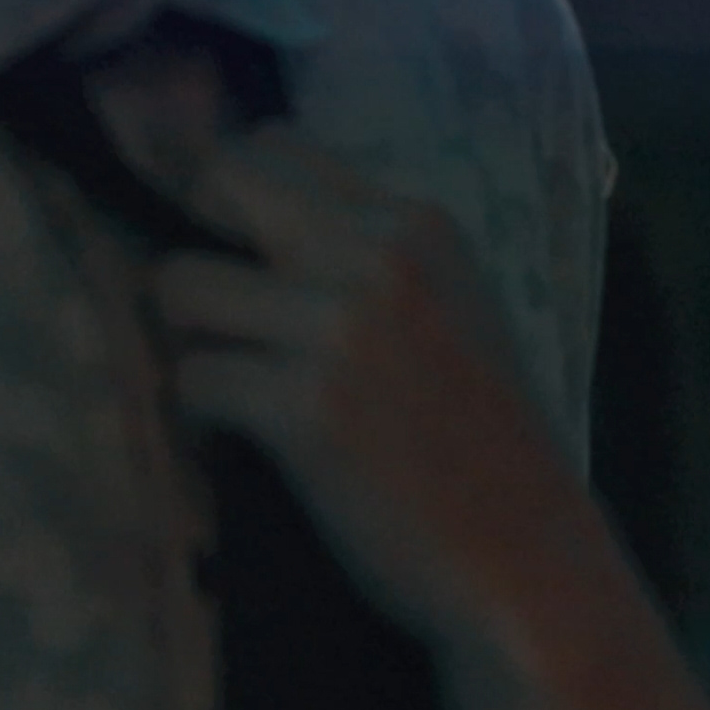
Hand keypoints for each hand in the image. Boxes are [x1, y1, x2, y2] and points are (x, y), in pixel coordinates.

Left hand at [152, 130, 599, 657]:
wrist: (527, 563)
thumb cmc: (491, 450)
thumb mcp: (456, 312)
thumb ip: (379, 261)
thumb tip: (269, 230)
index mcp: (419, 224)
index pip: (277, 146)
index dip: (239, 202)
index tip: (245, 261)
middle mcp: (378, 257)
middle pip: (219, 184)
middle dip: (203, 247)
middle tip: (222, 321)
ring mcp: (338, 329)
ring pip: (182, 286)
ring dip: (194, 340)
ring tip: (234, 388)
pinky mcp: (302, 408)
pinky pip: (193, 378)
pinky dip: (202, 417)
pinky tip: (239, 444)